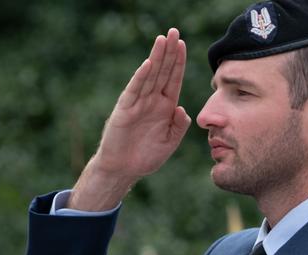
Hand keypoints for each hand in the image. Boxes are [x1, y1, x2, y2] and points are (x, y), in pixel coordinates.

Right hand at [71, 28, 191, 210]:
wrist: (124, 169)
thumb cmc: (146, 156)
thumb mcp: (170, 142)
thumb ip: (179, 126)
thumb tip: (183, 110)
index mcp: (165, 106)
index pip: (173, 79)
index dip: (178, 62)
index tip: (183, 44)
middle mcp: (152, 100)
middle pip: (162, 71)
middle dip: (168, 52)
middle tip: (173, 31)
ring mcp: (138, 103)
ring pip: (149, 76)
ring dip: (156, 59)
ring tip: (162, 40)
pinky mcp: (125, 109)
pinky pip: (135, 91)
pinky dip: (141, 78)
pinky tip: (148, 65)